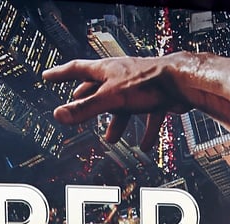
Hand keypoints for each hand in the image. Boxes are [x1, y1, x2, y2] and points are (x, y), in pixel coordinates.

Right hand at [43, 56, 188, 149]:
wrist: (182, 82)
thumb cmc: (148, 84)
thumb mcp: (110, 99)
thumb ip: (85, 109)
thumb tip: (58, 116)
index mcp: (106, 70)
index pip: (76, 69)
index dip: (59, 74)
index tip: (47, 76)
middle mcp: (121, 75)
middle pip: (98, 87)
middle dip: (86, 99)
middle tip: (75, 104)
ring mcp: (138, 86)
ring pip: (122, 105)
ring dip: (116, 122)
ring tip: (110, 139)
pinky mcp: (155, 97)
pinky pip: (147, 116)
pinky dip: (144, 131)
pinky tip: (144, 147)